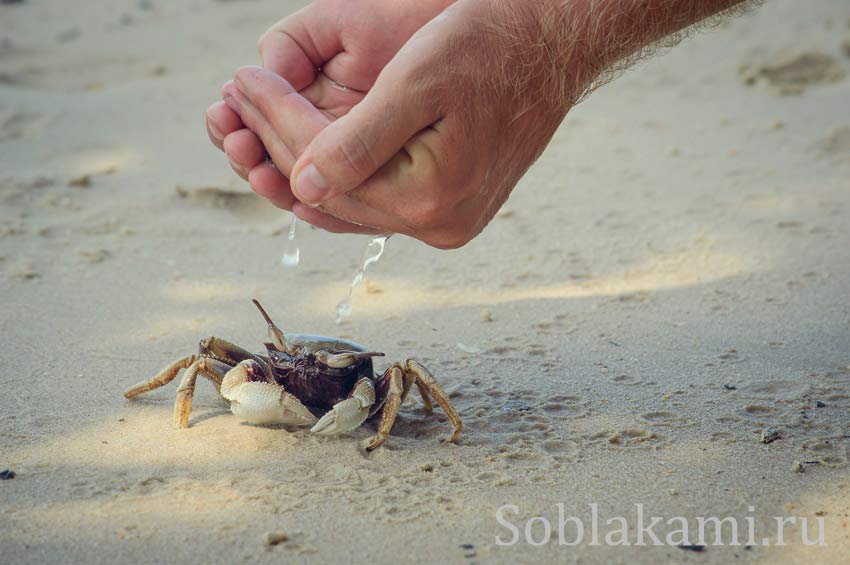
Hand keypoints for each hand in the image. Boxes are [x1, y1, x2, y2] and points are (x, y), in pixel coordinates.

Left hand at [223, 0, 579, 246]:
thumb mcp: (418, 81)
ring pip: (352, 201)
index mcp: (430, 198)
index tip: (241, 79)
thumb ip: (357, 141)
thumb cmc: (490, 50)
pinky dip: (342, 177)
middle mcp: (439, 224)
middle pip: (334, 191)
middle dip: (280, 141)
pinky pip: (378, 202)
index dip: (276, 121)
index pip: (326, 167)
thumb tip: (299, 187)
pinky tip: (310, 158)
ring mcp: (447, 222)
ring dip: (304, 162)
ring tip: (261, 122)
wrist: (550, 49)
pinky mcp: (450, 208)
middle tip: (240, 97)